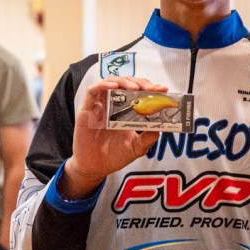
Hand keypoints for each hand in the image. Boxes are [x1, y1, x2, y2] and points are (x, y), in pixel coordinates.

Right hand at [59, 77, 166, 199]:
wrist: (96, 168)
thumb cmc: (115, 156)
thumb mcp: (136, 148)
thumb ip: (147, 139)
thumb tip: (159, 129)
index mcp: (127, 111)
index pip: (139, 92)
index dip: (150, 88)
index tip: (162, 89)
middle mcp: (113, 105)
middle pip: (126, 84)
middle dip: (140, 82)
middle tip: (150, 88)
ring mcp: (100, 106)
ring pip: (110, 83)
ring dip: (124, 81)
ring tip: (135, 88)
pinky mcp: (86, 110)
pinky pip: (92, 91)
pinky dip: (103, 85)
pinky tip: (114, 87)